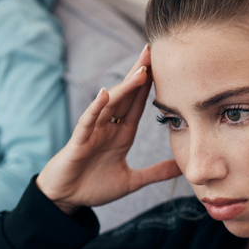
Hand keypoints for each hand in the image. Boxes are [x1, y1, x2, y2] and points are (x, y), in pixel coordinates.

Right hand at [37, 46, 181, 213]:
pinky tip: (104, 94)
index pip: (138, 105)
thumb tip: (181, 168)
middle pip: (126, 96)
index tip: (163, 65)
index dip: (149, 86)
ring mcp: (93, 132)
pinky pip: (87, 121)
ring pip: (110, 104)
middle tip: (153, 49)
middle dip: (139, 74)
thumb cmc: (94, 187)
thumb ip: (155, 173)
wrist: (67, 199)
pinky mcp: (78, 142)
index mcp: (122, 135)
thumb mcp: (132, 181)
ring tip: (141, 70)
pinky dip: (96, 107)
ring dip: (125, 87)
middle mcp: (108, 128)